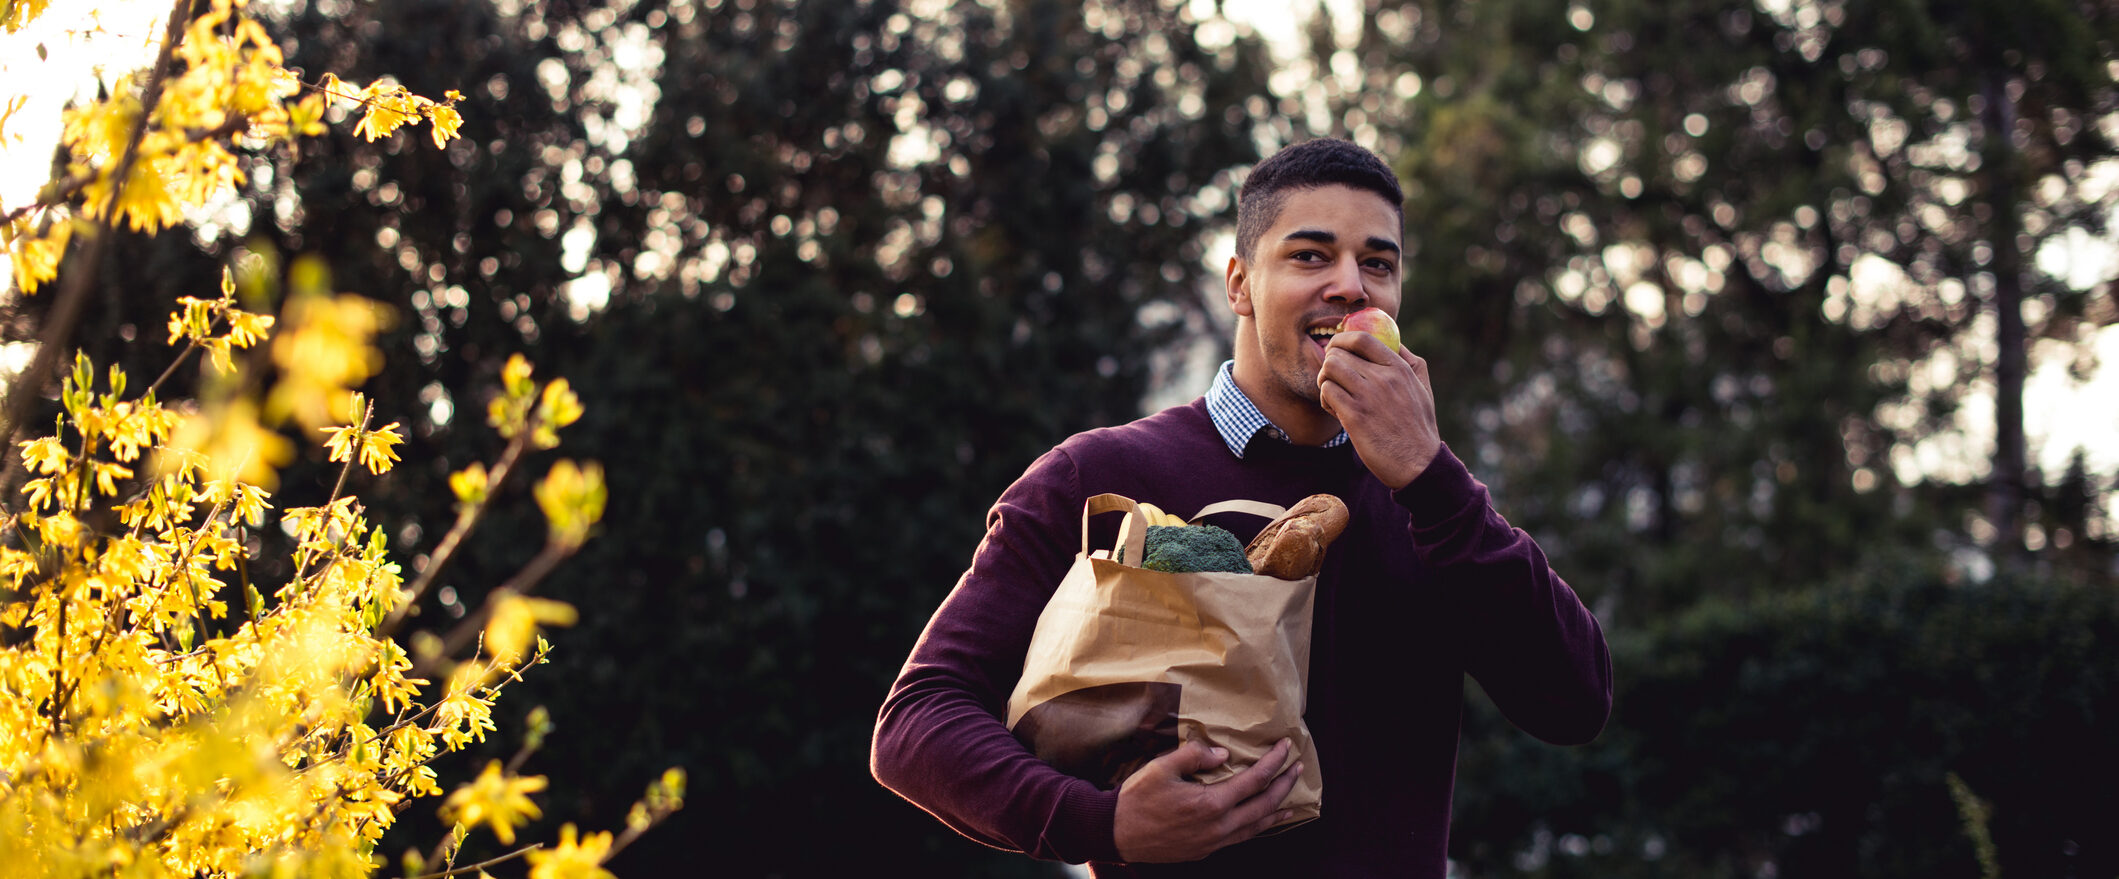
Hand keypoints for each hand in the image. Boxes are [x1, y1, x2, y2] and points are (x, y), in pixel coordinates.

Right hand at [1112, 738, 1303, 862]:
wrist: (1115, 833)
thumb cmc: (1136, 798)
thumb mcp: (1162, 767)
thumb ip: (1195, 756)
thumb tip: (1222, 754)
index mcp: (1211, 804)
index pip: (1255, 780)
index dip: (1274, 762)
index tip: (1285, 747)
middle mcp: (1218, 827)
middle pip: (1264, 806)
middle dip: (1285, 786)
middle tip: (1297, 769)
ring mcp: (1213, 842)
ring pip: (1256, 828)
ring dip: (1276, 812)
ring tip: (1291, 803)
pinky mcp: (1204, 851)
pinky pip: (1240, 839)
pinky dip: (1256, 828)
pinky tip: (1259, 822)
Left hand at [1318, 330, 1440, 489]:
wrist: (1418, 464)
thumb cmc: (1418, 427)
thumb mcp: (1422, 387)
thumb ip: (1408, 361)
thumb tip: (1393, 341)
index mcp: (1399, 368)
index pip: (1362, 337)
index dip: (1341, 339)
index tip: (1336, 349)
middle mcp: (1383, 377)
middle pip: (1338, 353)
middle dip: (1330, 364)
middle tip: (1334, 380)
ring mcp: (1368, 396)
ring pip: (1329, 369)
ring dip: (1325, 381)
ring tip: (1335, 397)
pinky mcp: (1355, 416)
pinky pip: (1327, 392)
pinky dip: (1326, 400)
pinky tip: (1337, 411)